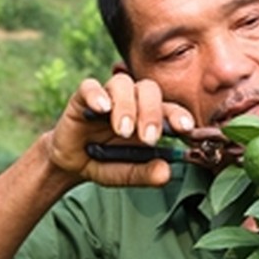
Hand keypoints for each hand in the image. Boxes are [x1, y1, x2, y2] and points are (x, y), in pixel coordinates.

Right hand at [44, 73, 197, 186]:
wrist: (72, 163)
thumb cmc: (105, 163)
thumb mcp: (125, 174)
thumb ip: (144, 174)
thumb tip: (166, 172)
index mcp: (149, 117)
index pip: (169, 108)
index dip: (179, 115)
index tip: (185, 129)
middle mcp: (132, 101)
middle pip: (149, 89)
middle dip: (152, 113)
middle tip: (148, 139)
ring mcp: (107, 96)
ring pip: (122, 83)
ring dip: (126, 106)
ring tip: (123, 130)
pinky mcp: (82, 97)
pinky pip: (90, 86)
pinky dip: (97, 95)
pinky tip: (102, 108)